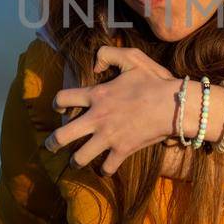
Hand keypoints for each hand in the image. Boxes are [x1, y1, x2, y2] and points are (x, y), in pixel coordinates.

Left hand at [46, 46, 177, 174]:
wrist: (173, 105)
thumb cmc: (154, 81)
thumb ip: (108, 54)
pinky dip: (105, 169)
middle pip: (63, 135)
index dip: (56, 102)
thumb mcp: (132, 58)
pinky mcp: (122, 150)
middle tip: (50, 146)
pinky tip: (105, 167)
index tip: (57, 107)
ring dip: (76, 161)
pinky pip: (107, 167)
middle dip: (53, 143)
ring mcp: (109, 136)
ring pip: (80, 157)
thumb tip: (94, 65)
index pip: (63, 98)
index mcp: (97, 95)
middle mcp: (97, 118)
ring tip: (75, 162)